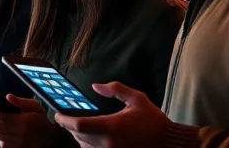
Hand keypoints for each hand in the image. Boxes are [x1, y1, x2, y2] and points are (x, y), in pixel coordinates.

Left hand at [0, 95, 53, 147]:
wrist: (50, 138)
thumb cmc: (40, 119)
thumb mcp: (35, 106)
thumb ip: (21, 101)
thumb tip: (7, 96)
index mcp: (22, 121)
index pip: (0, 117)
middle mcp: (19, 133)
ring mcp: (17, 143)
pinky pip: (1, 145)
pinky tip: (1, 133)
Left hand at [52, 82, 168, 147]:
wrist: (170, 144)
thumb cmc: (153, 121)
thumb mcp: (137, 99)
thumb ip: (115, 90)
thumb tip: (96, 86)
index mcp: (111, 126)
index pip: (78, 125)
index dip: (63, 120)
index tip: (57, 114)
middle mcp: (108, 143)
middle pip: (78, 136)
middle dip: (71, 127)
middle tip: (68, 118)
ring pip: (84, 147)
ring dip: (80, 138)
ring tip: (82, 128)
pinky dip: (90, 146)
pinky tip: (94, 139)